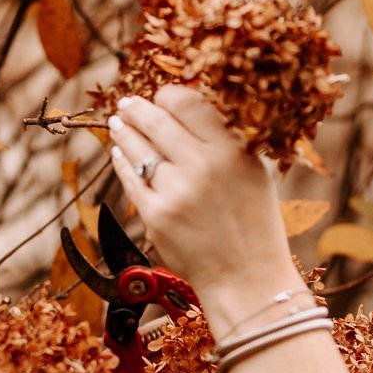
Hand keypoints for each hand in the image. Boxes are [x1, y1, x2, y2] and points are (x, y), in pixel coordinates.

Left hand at [106, 85, 294, 314]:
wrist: (246, 277)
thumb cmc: (254, 223)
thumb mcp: (254, 172)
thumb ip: (227, 138)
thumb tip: (189, 105)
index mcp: (233, 150)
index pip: (188, 103)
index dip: (168, 94)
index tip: (162, 96)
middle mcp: (203, 166)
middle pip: (157, 120)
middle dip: (137, 108)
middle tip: (128, 104)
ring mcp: (176, 191)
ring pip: (137, 147)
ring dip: (123, 131)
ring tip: (118, 124)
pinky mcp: (155, 215)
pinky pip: (130, 178)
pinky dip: (122, 162)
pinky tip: (119, 154)